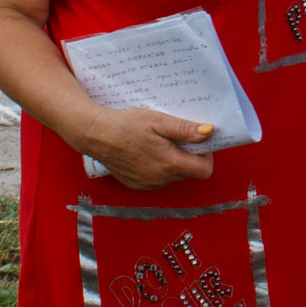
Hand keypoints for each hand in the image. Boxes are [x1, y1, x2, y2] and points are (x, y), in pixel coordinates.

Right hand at [73, 107, 215, 189]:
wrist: (97, 135)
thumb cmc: (127, 125)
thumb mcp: (158, 121)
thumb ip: (184, 130)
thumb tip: (208, 133)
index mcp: (169, 164)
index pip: (204, 170)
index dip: (207, 156)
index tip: (199, 142)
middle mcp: (160, 179)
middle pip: (190, 172)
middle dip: (190, 156)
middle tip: (178, 137)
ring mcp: (148, 184)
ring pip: (175, 176)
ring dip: (175, 162)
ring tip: (161, 143)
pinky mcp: (138, 185)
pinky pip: (159, 179)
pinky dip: (160, 168)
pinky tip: (149, 152)